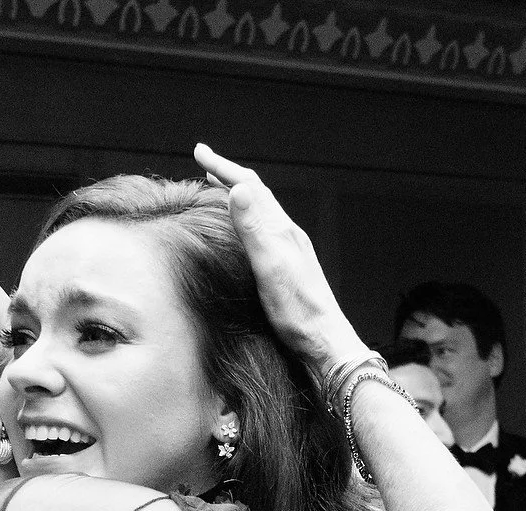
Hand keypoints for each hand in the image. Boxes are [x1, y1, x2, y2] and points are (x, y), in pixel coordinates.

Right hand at [193, 144, 366, 378]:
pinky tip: (242, 233)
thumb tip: (238, 189)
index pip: (251, 187)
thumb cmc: (298, 313)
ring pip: (260, 212)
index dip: (224, 167)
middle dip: (229, 175)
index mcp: (282, 230)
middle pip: (257, 195)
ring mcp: (289, 251)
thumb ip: (254, 228)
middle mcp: (287, 235)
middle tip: (205, 163)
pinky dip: (245, 220)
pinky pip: (263, 231)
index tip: (200, 152)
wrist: (325, 344)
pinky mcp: (288, 268)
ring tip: (219, 189)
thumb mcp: (271, 267)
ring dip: (238, 196)